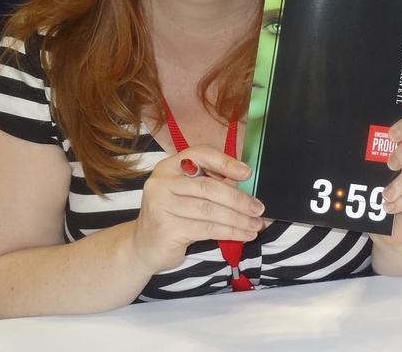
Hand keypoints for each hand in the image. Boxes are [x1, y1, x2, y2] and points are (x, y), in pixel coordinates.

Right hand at [132, 145, 264, 272]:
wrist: (143, 245)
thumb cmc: (173, 216)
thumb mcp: (188, 194)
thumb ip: (211, 185)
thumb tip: (246, 184)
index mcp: (169, 166)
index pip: (199, 155)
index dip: (225, 162)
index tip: (247, 172)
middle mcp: (162, 182)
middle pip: (207, 187)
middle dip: (238, 199)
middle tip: (258, 208)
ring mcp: (161, 206)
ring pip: (209, 211)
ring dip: (238, 219)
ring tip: (256, 225)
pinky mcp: (166, 229)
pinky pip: (206, 229)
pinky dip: (229, 232)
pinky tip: (243, 235)